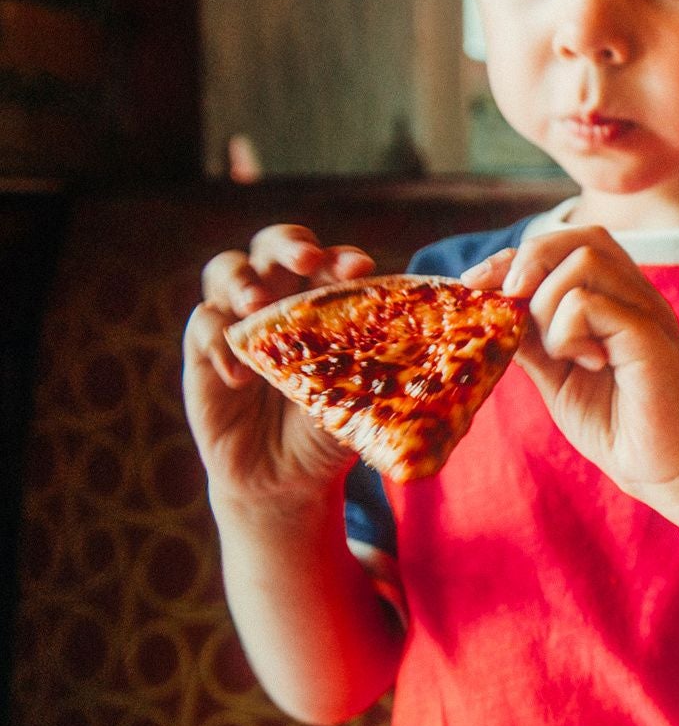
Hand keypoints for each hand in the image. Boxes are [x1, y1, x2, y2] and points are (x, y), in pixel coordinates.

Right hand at [184, 225, 374, 511]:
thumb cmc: (330, 429)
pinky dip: (219, 341)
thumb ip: (378, 371)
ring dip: (242, 281)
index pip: (329, 264)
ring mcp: (238, 320)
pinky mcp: (202, 351)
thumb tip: (427, 351)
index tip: (359, 268)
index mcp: (323, 302)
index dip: (341, 259)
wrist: (285, 479)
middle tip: (305, 262)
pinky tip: (241, 376)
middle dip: (289, 246)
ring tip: (257, 306)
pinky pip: (203, 325)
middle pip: (274, 247)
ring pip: (226, 270)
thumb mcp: (360, 401)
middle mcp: (278, 299)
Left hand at [474, 227, 678, 496]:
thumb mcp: (557, 375)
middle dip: (527, 264)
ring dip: (548, 305)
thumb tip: (492, 308)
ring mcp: (647, 313)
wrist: (666, 471)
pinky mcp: (649, 338)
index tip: (477, 285)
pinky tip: (584, 364)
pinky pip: (591, 304)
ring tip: (560, 353)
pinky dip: (567, 332)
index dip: (515, 256)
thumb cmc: (617, 425)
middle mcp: (636, 296)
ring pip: (583, 262)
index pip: (567, 244)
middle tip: (510, 307)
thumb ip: (533, 339)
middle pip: (579, 239)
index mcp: (618, 299)